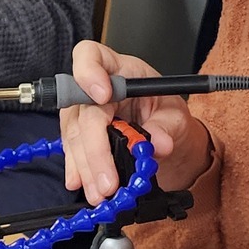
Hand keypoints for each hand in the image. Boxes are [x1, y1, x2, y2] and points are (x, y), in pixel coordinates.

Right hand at [60, 40, 212, 202]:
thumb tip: (159, 143)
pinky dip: (79, 169)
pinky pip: (72, 149)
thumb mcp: (176, 115)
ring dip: (86, 167)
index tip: (103, 96)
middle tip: (107, 180)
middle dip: (94, 149)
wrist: (163, 132)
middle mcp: (95, 87)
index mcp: (120, 69)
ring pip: (75, 135)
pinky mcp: (79, 132)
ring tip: (100, 192)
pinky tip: (82, 184)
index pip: (91, 56)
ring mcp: (82, 110)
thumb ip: (168, 126)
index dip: (90, 73)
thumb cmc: (165, 112)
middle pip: (83, 110)